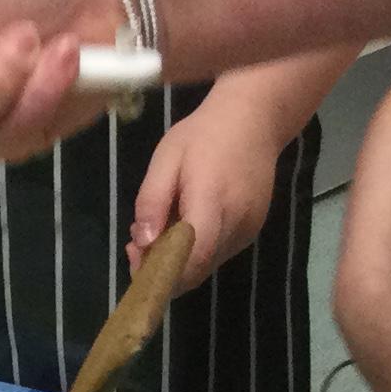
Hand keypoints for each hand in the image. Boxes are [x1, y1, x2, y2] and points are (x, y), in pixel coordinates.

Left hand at [130, 105, 284, 292]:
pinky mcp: (252, 230)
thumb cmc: (204, 134)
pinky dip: (194, 250)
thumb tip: (143, 242)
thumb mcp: (166, 159)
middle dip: (162, 268)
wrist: (255, 120)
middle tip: (135, 245)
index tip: (135, 259)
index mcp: (213, 201)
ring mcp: (248, 229)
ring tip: (157, 228)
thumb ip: (152, 201)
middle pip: (197, 268)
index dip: (162, 271)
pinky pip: (217, 253)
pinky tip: (181, 226)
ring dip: (177, 259)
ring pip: (206, 264)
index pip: (193, 257)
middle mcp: (236, 223)